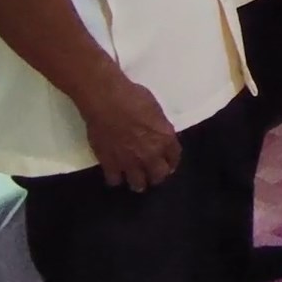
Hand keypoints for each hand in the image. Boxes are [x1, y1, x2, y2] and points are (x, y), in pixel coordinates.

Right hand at [76, 76, 180, 191]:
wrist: (107, 101)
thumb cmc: (133, 97)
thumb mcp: (156, 110)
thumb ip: (159, 127)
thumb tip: (157, 134)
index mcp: (165, 138)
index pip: (174, 158)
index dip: (171, 162)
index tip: (167, 163)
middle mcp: (150, 154)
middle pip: (158, 176)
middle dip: (156, 175)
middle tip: (151, 173)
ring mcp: (130, 162)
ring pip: (138, 184)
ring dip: (138, 182)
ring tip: (135, 180)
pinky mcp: (110, 164)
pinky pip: (115, 180)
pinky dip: (116, 178)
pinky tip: (115, 173)